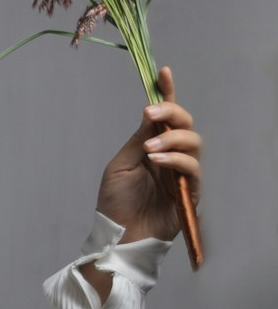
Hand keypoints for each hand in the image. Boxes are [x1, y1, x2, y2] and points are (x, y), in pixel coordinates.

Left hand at [95, 65, 201, 242]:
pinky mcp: (190, 191)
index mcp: (152, 146)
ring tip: (150, 150)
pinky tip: (157, 161)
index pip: (164, 117)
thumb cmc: (115, 202)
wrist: (119, 236)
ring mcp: (181, 173)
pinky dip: (175, 160)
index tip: (163, 72)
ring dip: (172, 140)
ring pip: (193, 143)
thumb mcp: (121, 165)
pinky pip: (192, 168)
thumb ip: (139, 140)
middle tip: (152, 112)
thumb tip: (152, 113)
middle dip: (172, 112)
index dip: (167, 94)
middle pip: (185, 124)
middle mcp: (170, 156)